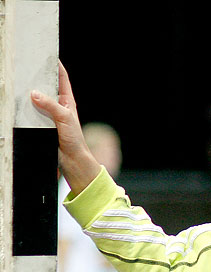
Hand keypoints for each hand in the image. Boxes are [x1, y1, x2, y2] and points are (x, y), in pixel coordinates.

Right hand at [30, 61, 100, 193]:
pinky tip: (17, 102)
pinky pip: (31, 113)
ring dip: (29, 93)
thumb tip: (34, 93)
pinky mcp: (42, 125)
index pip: (62, 79)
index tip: (48, 54)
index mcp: (68, 102)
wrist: (72, 161)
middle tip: (26, 66)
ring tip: (19, 81)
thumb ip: (51, 106)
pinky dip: (25, 107)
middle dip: (37, 77)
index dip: (56, 66)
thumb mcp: (64, 119)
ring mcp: (49, 116)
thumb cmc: (74, 140)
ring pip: (37, 100)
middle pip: (46, 87)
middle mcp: (59, 107)